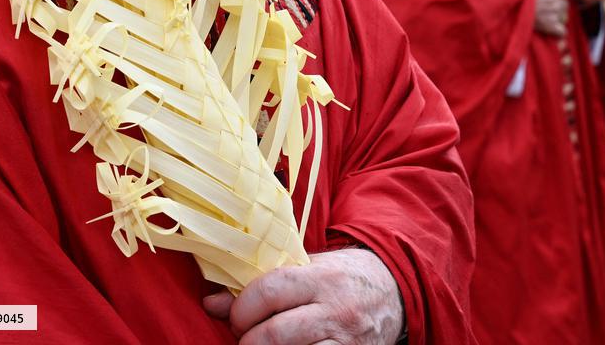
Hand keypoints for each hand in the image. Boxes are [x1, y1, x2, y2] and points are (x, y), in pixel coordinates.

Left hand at [203, 247, 404, 343]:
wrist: (393, 290)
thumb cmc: (341, 276)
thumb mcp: (308, 267)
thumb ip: (264, 282)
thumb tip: (211, 302)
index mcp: (322, 277)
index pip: (271, 290)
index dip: (243, 307)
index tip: (235, 315)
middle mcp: (335, 310)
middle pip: (276, 333)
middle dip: (249, 340)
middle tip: (244, 338)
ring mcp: (346, 342)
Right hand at [519, 0, 567, 36]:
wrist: (511, 4)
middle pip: (562, 2)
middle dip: (555, 4)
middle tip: (542, 5)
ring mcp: (555, 14)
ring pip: (562, 15)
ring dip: (556, 16)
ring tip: (544, 16)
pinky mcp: (551, 27)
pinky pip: (561, 30)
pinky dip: (557, 31)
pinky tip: (549, 28)